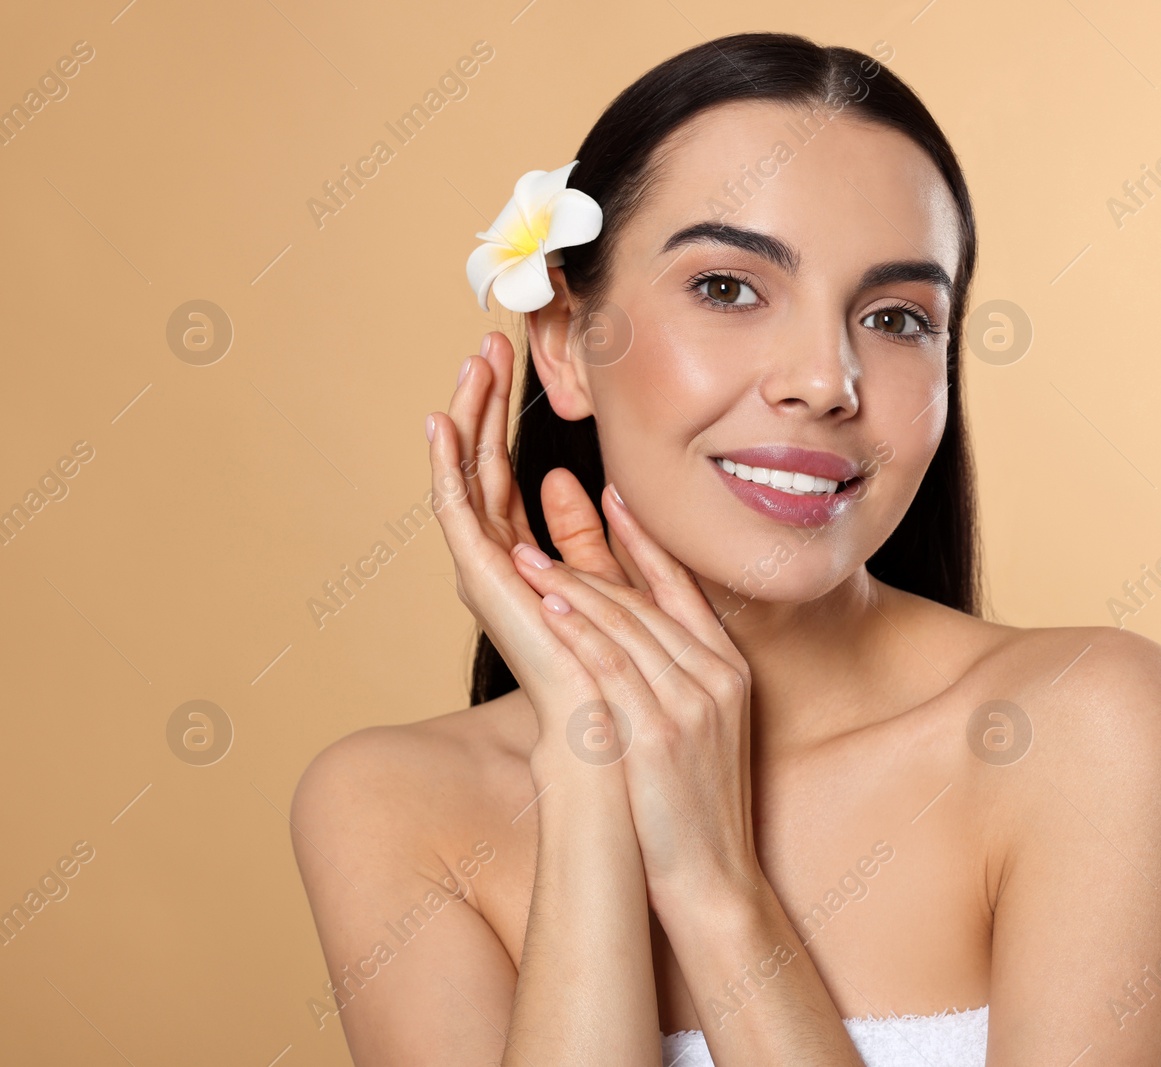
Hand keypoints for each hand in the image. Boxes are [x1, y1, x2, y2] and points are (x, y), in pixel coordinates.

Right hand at [424, 331, 633, 755]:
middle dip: (486, 405)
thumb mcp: (626, 591)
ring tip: (472, 362)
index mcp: (533, 567)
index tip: (518, 362)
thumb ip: (607, 545)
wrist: (617, 743)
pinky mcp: (484, 586)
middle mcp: (504, 568)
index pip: (510, 478)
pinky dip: (447, 467)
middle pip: (486, 469)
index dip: (508, 422)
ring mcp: (489, 576)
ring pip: (470, 480)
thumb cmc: (631, 685)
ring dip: (467, 419)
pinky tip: (440, 421)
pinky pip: (458, 515)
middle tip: (490, 345)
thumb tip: (600, 489)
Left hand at [509, 483, 762, 917]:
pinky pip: (613, 664)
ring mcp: (691, 703)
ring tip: (528, 557)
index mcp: (729, 673)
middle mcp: (715, 678)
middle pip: (647, 599)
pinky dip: (579, 627)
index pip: (684, 589)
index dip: (646, 540)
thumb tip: (629, 649)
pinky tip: (547, 603)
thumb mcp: (698, 735)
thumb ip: (670, 681)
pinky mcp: (660, 732)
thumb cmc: (691, 815)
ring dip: (573, 583)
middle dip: (594, 553)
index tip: (613, 495)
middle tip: (548, 517)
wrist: (714, 883)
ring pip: (626, 624)